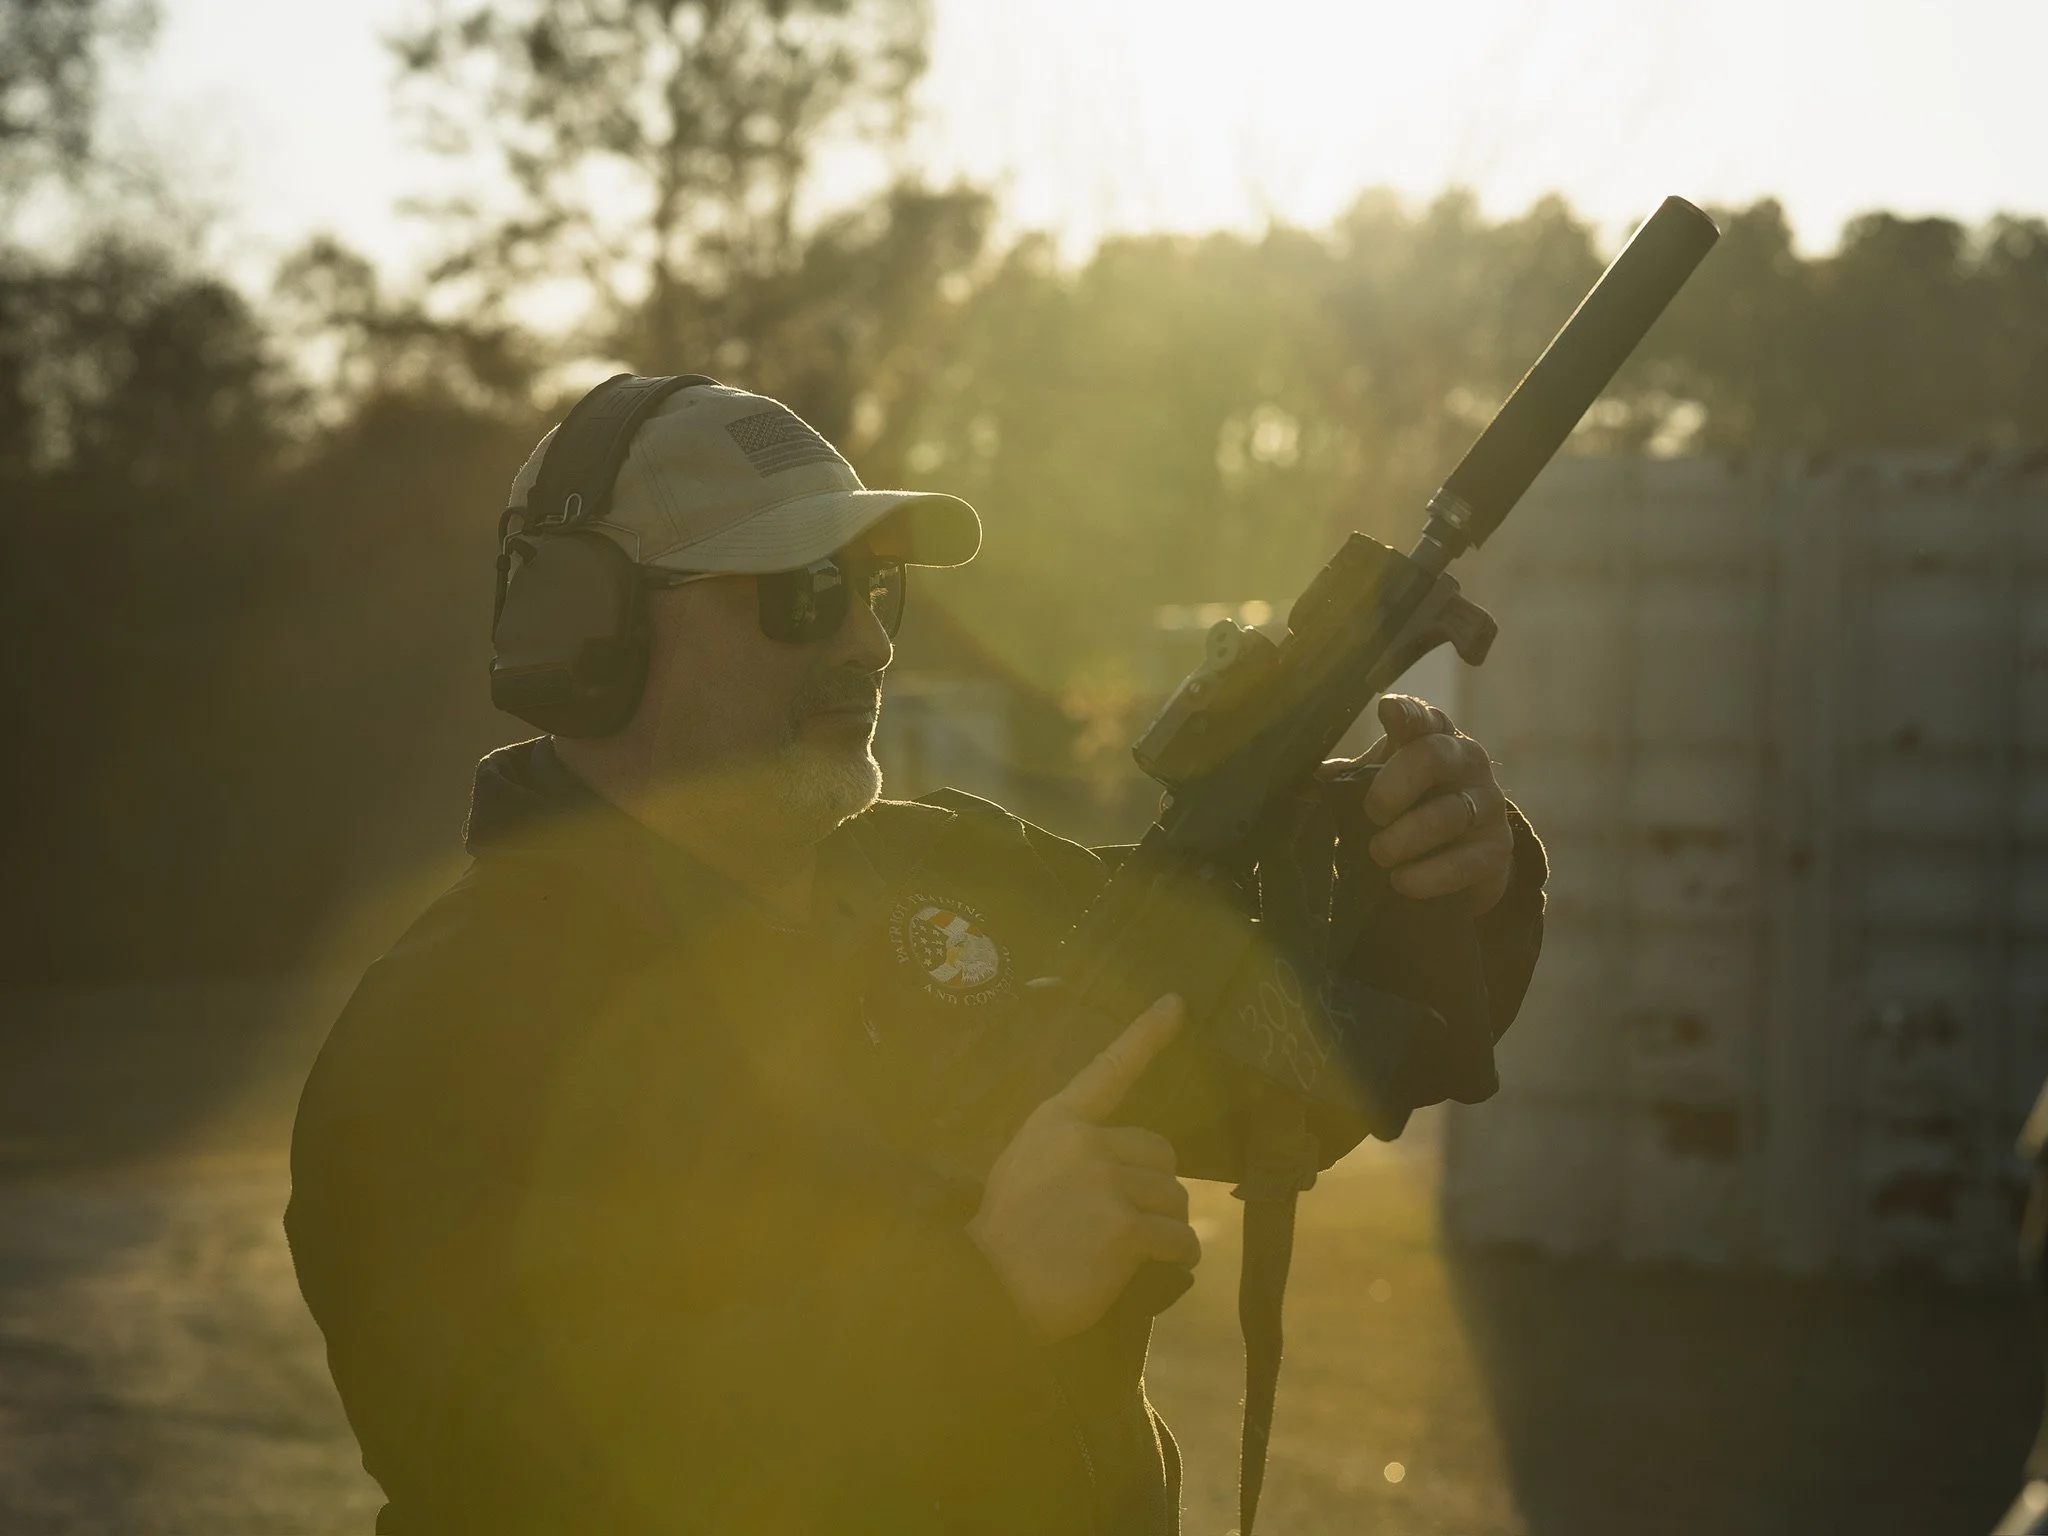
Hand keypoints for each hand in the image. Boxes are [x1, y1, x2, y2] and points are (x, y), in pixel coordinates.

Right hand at [966, 995, 1198, 1341]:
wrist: (984, 1289)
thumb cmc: (1003, 1236)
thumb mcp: (1024, 1167)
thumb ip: (1069, 1151)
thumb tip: (1124, 1163)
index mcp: (1057, 1122)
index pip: (1109, 1069)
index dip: (1146, 1034)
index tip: (1176, 1003)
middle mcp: (1085, 1143)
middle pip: (1161, 1153)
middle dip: (1154, 1186)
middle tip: (1125, 1219)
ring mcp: (1105, 1183)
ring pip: (1174, 1198)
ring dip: (1165, 1225)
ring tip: (1130, 1249)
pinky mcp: (1124, 1228)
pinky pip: (1179, 1238)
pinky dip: (1177, 1254)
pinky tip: (1156, 1265)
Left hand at [1346, 693, 1514, 914]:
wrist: (1460, 859)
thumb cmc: (1409, 808)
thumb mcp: (1379, 785)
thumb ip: (1349, 778)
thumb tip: (1311, 781)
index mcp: (1434, 737)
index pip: (1424, 716)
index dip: (1407, 713)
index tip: (1387, 713)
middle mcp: (1467, 762)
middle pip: (1433, 757)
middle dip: (1393, 787)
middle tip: (1372, 814)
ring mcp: (1488, 804)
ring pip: (1447, 815)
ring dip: (1404, 839)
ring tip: (1380, 855)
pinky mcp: (1497, 850)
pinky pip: (1464, 863)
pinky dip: (1427, 876)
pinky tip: (1402, 881)